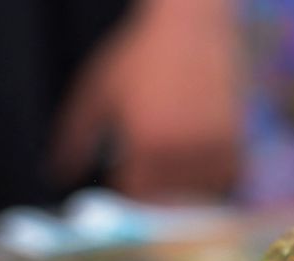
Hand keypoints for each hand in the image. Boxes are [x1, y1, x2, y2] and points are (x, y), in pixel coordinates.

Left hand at [51, 0, 241, 199]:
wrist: (193, 27)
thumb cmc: (140, 55)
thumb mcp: (97, 92)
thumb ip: (74, 137)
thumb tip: (57, 173)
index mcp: (145, 143)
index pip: (136, 195)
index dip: (128, 189)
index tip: (125, 178)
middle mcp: (183, 152)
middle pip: (168, 200)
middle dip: (156, 191)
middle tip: (148, 169)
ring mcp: (213, 150)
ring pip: (198, 194)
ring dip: (184, 187)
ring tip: (172, 159)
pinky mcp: (236, 144)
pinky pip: (224, 181)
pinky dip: (211, 177)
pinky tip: (195, 155)